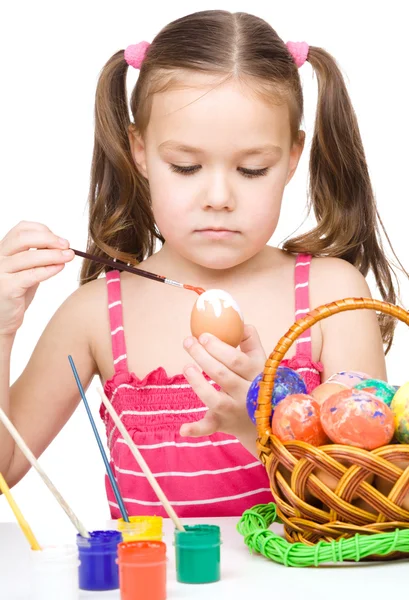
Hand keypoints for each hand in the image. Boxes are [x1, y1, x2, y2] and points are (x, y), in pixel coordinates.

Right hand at [0, 221, 73, 336]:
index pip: (20, 229)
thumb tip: (61, 245)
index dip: (43, 230)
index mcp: (2, 249)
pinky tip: (60, 268)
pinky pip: (31, 275)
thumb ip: (38, 256)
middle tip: (67, 245)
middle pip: (23, 238)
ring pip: (28, 257)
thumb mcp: (27, 269)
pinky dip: (48, 269)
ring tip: (69, 256)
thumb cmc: (17, 293)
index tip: (60, 239)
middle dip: (49, 239)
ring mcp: (0, 272)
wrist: (2, 319)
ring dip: (53, 255)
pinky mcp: (6, 288)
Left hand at [180, 324, 265, 438]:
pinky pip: (209, 428)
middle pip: (222, 375)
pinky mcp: (223, 424)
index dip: (218, 347)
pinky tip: (182, 429)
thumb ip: (250, 340)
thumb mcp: (261, 361)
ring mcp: (234, 410)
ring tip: (186, 367)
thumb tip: (239, 322)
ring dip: (197, 383)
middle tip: (188, 342)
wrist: (267, 421)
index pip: (236, 360)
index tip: (203, 335)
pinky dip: (196, 429)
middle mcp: (246, 393)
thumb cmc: (258, 382)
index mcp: (256, 374)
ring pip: (214, 399)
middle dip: (202, 356)